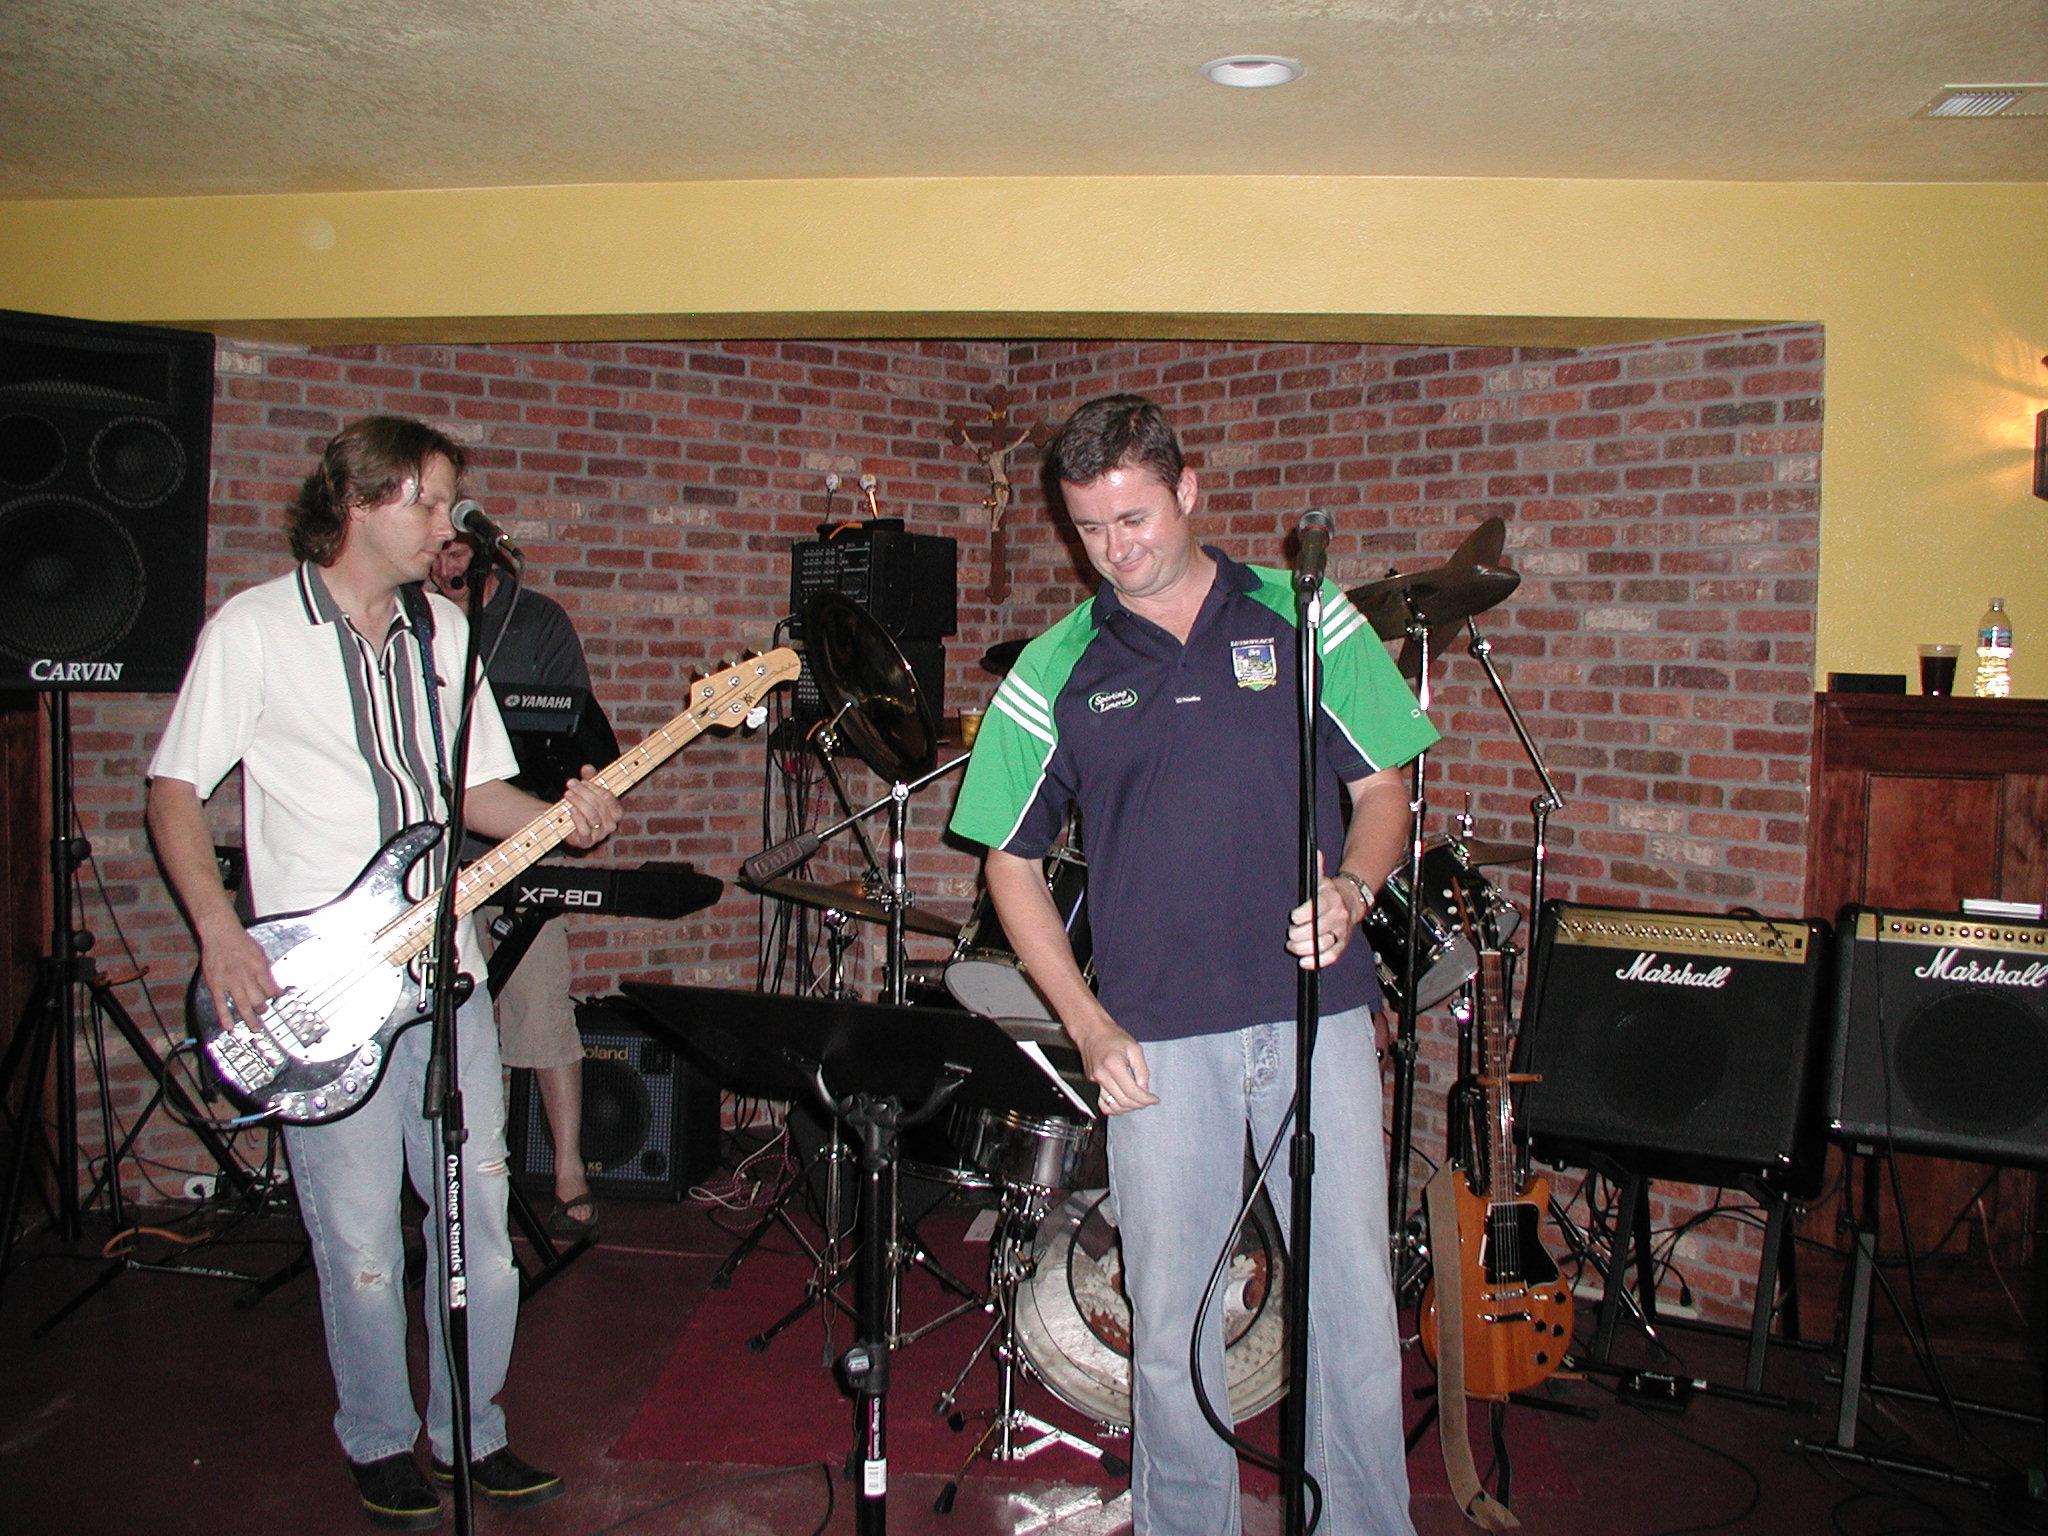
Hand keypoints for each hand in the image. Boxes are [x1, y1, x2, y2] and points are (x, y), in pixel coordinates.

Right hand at [199, 922, 279, 1027]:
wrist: (220, 933)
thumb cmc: (241, 942)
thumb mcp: (260, 953)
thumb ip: (267, 971)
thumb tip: (276, 987)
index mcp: (259, 968)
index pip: (271, 990)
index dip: (275, 997)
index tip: (276, 1002)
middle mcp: (246, 976)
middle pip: (259, 1000)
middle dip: (263, 1009)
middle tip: (264, 1013)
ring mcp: (230, 981)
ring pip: (243, 1005)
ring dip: (250, 1018)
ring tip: (255, 1028)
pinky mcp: (216, 984)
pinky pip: (220, 1003)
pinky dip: (225, 1016)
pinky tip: (229, 1026)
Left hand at [559, 765, 620, 848]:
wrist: (564, 824)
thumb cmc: (580, 806)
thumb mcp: (586, 790)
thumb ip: (589, 778)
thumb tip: (587, 767)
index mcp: (615, 812)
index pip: (609, 797)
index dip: (594, 787)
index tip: (581, 780)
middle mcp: (611, 825)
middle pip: (600, 805)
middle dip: (584, 792)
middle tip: (570, 784)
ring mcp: (600, 835)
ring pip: (593, 816)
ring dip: (579, 802)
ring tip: (568, 794)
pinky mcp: (587, 842)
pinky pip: (585, 831)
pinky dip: (578, 818)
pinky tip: (571, 810)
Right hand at [1072, 1019, 1158, 1114]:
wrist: (1091, 1032)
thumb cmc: (1112, 1037)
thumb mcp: (1135, 1049)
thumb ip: (1142, 1071)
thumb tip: (1145, 1090)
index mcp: (1114, 1065)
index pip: (1132, 1092)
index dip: (1146, 1099)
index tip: (1154, 1099)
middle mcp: (1101, 1076)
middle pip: (1123, 1101)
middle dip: (1139, 1104)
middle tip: (1148, 1100)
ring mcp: (1093, 1082)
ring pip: (1113, 1107)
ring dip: (1128, 1108)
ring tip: (1137, 1101)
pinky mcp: (1090, 1085)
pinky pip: (1102, 1105)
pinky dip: (1114, 1108)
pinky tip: (1123, 1102)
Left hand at [1286, 854, 1365, 969]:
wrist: (1353, 901)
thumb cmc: (1331, 892)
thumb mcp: (1322, 879)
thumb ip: (1317, 868)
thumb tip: (1315, 852)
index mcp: (1331, 900)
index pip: (1316, 908)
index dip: (1302, 915)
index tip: (1293, 916)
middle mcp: (1338, 916)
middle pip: (1317, 929)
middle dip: (1299, 933)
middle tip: (1290, 933)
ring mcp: (1341, 931)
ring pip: (1323, 945)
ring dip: (1304, 948)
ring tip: (1293, 946)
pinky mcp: (1342, 944)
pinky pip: (1332, 956)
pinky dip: (1318, 961)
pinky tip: (1305, 961)